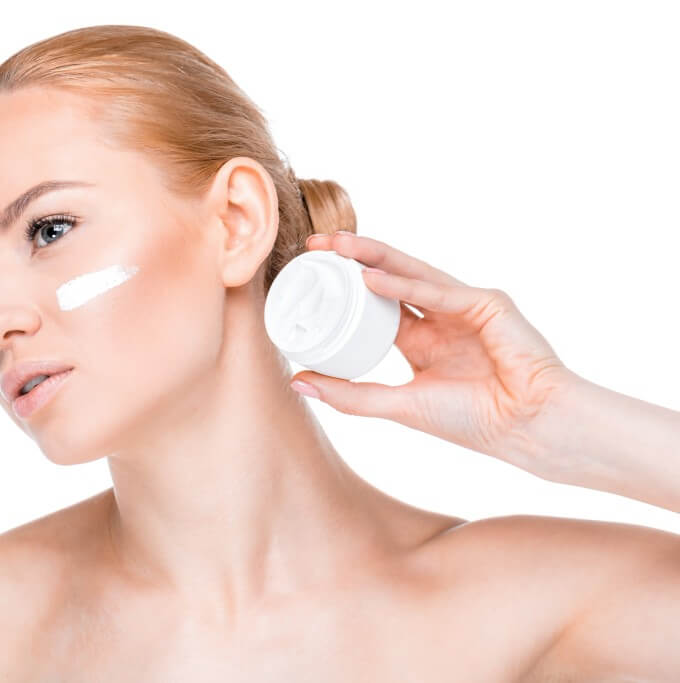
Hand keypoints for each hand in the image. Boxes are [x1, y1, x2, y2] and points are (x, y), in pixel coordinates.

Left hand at [291, 231, 581, 480]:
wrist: (528, 428)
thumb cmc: (474, 421)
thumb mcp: (399, 405)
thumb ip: (351, 395)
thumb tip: (297, 381)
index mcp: (422, 340)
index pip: (375, 304)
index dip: (344, 287)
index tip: (309, 273)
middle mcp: (441, 317)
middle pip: (389, 278)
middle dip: (352, 258)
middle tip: (314, 243)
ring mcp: (464, 306)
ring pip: (411, 272)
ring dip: (372, 256)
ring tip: (335, 245)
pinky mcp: (487, 303)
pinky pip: (438, 291)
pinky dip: (404, 283)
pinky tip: (371, 278)